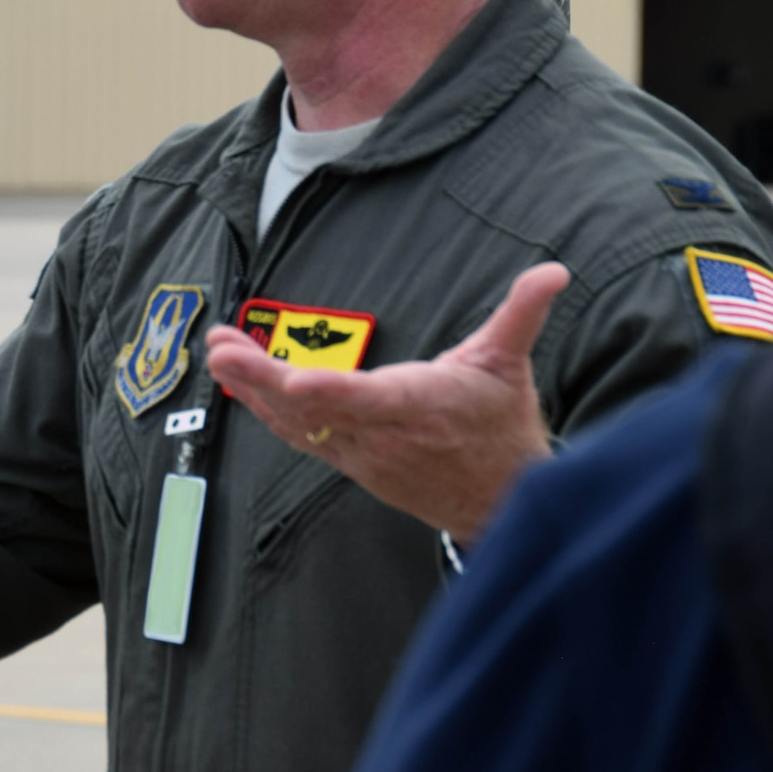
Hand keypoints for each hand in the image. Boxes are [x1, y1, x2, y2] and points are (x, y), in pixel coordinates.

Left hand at [204, 264, 568, 546]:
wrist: (500, 502)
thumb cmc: (501, 426)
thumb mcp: (512, 364)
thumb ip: (523, 313)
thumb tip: (555, 270)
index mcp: (420, 405)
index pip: (367, 399)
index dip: (328, 393)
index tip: (292, 380)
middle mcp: (383, 435)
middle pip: (313, 410)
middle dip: (262, 378)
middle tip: (221, 347)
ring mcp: (362, 454)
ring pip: (296, 425)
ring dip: (252, 390)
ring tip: (217, 354)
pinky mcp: (351, 462)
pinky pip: (300, 437)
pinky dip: (266, 411)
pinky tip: (239, 386)